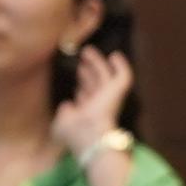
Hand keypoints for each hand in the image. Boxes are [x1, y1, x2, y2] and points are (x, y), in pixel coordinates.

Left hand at [49, 48, 135, 163]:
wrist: (90, 135)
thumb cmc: (74, 133)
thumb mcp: (62, 123)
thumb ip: (64, 113)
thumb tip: (67, 104)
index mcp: (87, 113)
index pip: (86, 98)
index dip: (82, 89)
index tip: (77, 79)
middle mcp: (99, 105)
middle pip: (94, 85)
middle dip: (88, 72)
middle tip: (81, 59)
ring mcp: (109, 98)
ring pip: (105, 76)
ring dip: (97, 63)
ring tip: (87, 50)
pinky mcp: (117, 91)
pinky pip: (123, 76)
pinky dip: (121, 66)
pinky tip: (115, 55)